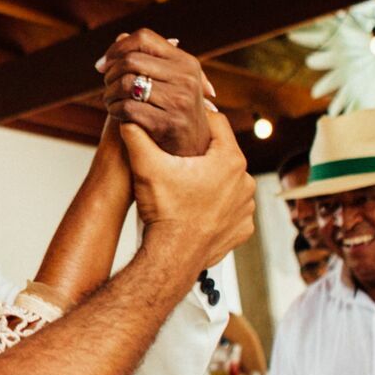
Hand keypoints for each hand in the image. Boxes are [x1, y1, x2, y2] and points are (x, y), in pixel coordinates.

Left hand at [97, 29, 215, 156]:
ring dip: (109, 94)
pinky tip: (117, 115)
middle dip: (110, 74)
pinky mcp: (170, 123)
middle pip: (131, 61)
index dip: (118, 48)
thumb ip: (146, 59)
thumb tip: (118, 38)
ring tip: (110, 101)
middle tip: (107, 86)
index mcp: (185, 61)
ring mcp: (180, 100)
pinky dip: (115, 111)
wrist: (193, 149)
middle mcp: (186, 77)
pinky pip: (128, 109)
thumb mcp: (168, 80)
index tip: (104, 64)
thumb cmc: (173, 109)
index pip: (144, 37)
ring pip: (127, 84)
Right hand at [123, 109, 254, 264]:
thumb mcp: (146, 166)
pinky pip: (230, 208)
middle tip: (179, 157)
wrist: (172, 257)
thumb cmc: (165, 211)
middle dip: (202, 153)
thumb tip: (128, 118)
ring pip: (228, 181)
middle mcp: (245, 181)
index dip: (198, 119)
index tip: (183, 122)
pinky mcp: (242, 228)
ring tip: (186, 186)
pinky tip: (197, 209)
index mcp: (229, 160)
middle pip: (222, 153)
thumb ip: (137, 136)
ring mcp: (245, 207)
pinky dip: (216, 206)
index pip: (218, 123)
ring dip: (211, 180)